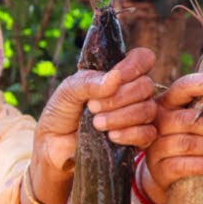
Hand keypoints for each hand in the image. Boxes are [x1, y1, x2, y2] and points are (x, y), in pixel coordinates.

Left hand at [33, 47, 158, 172]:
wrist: (54, 144)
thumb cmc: (62, 112)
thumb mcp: (68, 91)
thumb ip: (89, 82)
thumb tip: (116, 77)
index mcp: (118, 75)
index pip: (142, 59)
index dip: (134, 66)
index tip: (116, 76)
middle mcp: (132, 93)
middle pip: (146, 86)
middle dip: (120, 97)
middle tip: (92, 107)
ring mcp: (136, 116)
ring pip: (148, 109)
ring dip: (121, 116)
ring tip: (96, 123)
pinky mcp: (137, 139)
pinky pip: (148, 133)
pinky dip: (130, 134)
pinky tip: (111, 136)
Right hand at [140, 72, 202, 203]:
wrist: (165, 171)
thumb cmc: (188, 139)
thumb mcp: (199, 121)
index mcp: (168, 101)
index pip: (186, 86)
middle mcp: (157, 121)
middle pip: (191, 119)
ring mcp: (155, 145)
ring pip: (188, 143)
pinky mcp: (158, 168)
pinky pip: (181, 166)